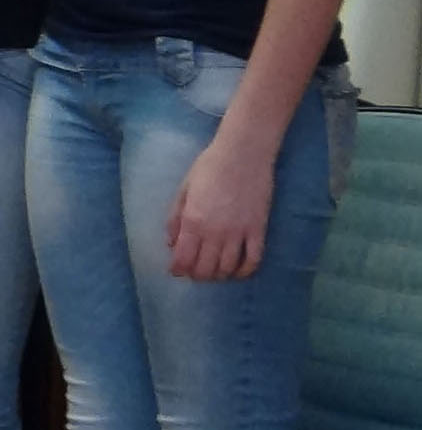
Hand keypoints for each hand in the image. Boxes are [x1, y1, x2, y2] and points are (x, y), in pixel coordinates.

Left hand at [167, 133, 274, 280]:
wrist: (244, 153)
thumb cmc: (210, 167)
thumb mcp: (184, 191)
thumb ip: (175, 219)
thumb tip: (171, 243)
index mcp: (193, 222)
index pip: (183, 259)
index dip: (178, 269)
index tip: (176, 270)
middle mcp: (215, 232)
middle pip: (205, 269)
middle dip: (197, 275)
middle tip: (194, 272)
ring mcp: (239, 233)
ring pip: (228, 268)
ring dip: (218, 275)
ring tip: (213, 272)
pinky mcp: (259, 230)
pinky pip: (253, 259)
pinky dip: (245, 271)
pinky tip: (238, 271)